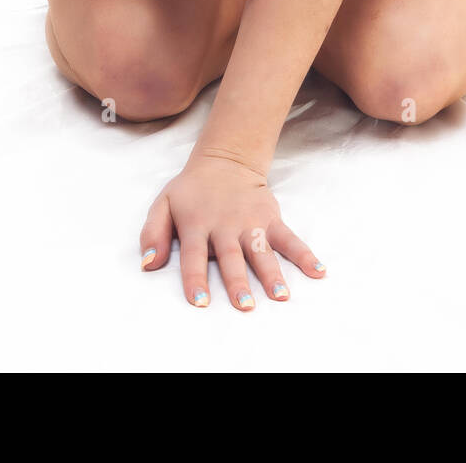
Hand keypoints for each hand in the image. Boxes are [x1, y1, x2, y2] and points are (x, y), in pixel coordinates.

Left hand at [139, 151, 326, 309]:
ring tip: (280, 295)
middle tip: (244, 305)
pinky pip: (289, 238)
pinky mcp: (271, 218)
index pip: (193, 255)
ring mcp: (250, 222)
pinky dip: (304, 254)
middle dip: (238, 281)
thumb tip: (147, 265)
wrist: (225, 160)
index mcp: (196, 223)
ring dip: (271, 273)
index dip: (195, 278)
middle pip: (231, 257)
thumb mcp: (163, 204)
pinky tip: (318, 270)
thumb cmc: (191, 191)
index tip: (200, 301)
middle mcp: (224, 225)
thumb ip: (152, 233)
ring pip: (261, 250)